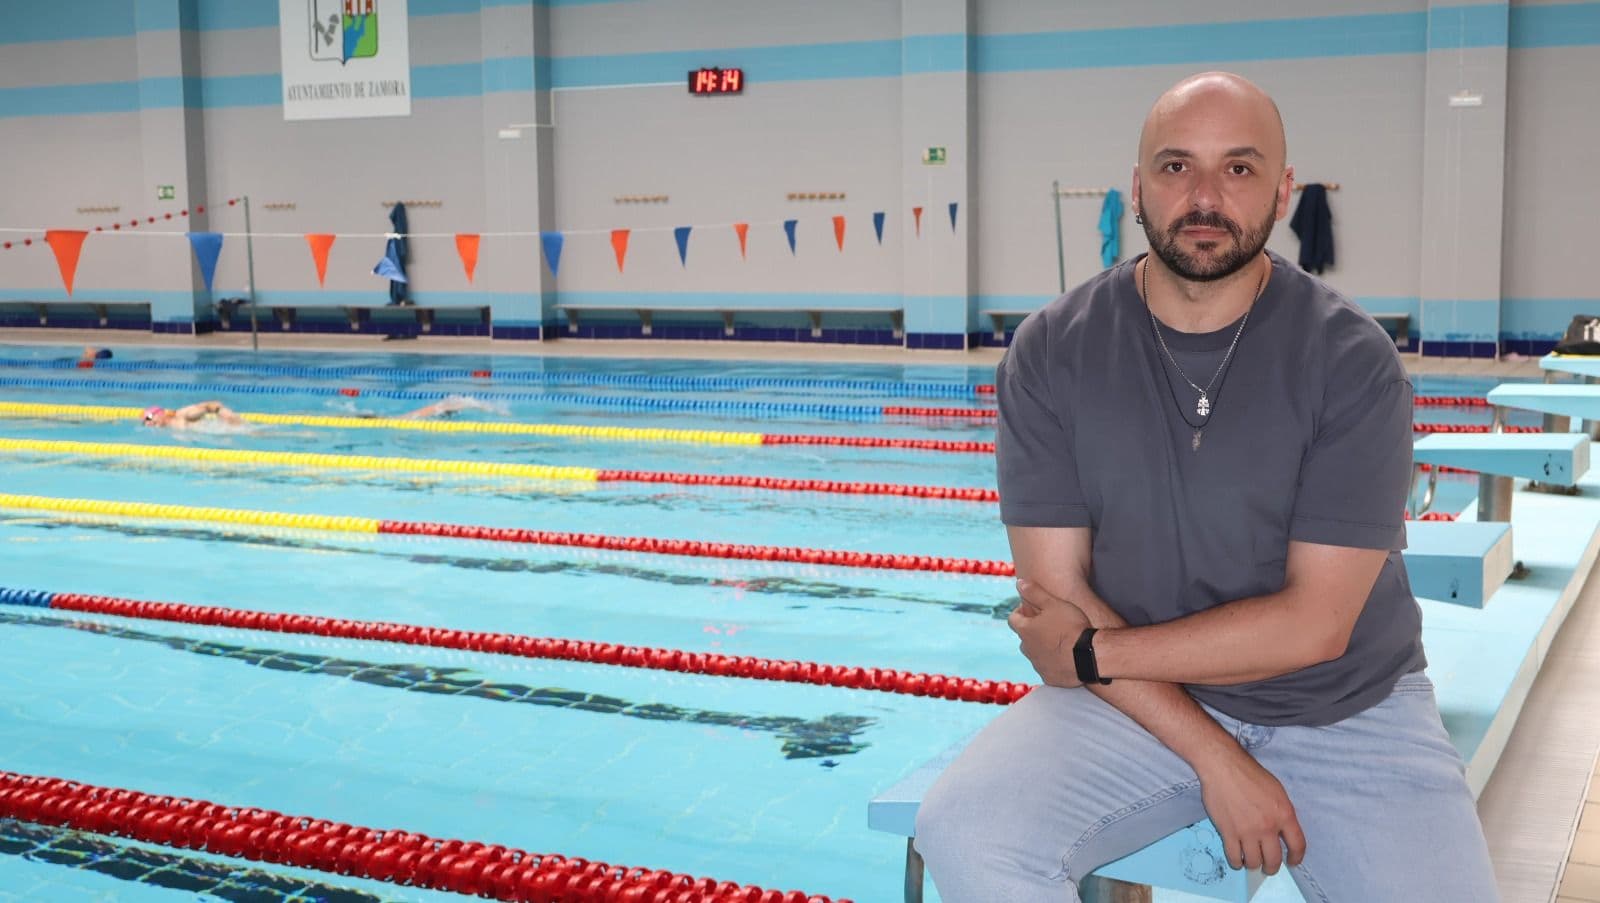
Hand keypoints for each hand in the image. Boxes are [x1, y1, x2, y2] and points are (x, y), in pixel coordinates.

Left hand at [1007, 579, 1090, 687]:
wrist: (1089, 656)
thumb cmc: (1072, 627)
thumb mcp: (1054, 603)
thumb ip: (1034, 592)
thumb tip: (1019, 583)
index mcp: (1025, 630)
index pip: (1013, 619)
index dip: (1020, 613)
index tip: (1030, 609)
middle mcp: (1027, 649)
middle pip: (1024, 638)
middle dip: (1032, 631)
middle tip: (1048, 625)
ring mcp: (1038, 664)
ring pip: (1035, 654)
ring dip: (1042, 647)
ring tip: (1059, 641)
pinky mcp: (1049, 677)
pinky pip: (1047, 668)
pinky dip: (1053, 663)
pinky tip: (1065, 657)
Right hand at [1195, 748, 1306, 874]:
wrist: (1223, 767)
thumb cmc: (1250, 774)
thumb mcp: (1277, 791)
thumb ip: (1281, 813)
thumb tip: (1281, 832)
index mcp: (1284, 814)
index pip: (1298, 845)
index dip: (1296, 858)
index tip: (1292, 862)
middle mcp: (1268, 827)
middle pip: (1274, 860)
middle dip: (1272, 867)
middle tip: (1268, 867)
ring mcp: (1247, 831)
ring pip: (1254, 862)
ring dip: (1253, 864)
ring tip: (1250, 860)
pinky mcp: (1228, 833)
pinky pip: (1234, 857)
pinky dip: (1236, 862)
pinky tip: (1237, 858)